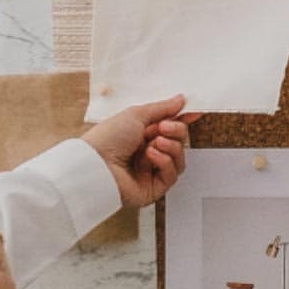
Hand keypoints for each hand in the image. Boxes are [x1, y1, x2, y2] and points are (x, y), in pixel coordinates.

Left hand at [81, 94, 201, 208]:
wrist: (95, 164)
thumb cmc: (107, 138)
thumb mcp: (136, 114)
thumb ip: (162, 108)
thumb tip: (180, 100)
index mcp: (141, 136)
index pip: (170, 128)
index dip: (182, 121)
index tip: (193, 113)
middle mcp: (147, 154)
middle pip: (178, 143)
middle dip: (176, 132)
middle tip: (163, 128)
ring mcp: (151, 172)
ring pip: (179, 159)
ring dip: (172, 147)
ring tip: (155, 142)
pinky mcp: (153, 188)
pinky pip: (172, 175)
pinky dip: (165, 162)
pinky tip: (151, 156)